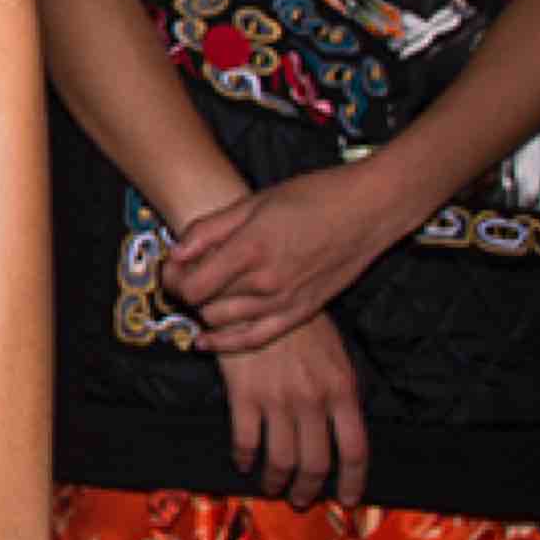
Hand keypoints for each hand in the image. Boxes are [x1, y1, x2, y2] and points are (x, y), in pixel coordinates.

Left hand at [166, 166, 412, 356]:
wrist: (369, 209)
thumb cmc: (313, 196)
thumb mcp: (253, 201)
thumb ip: (209, 229)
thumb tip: (175, 254)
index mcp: (250, 249)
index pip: (192, 285)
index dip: (172, 281)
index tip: (171, 270)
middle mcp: (265, 282)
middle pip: (204, 305)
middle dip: (186, 293)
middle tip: (184, 278)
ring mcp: (285, 301)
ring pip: (225, 323)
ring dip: (205, 312)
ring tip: (201, 295)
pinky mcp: (302, 312)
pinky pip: (256, 339)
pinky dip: (227, 342)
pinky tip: (207, 340)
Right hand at [221, 313, 369, 504]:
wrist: (255, 293)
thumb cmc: (298, 323)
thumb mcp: (335, 355)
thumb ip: (340, 394)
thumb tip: (341, 434)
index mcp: (342, 389)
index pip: (355, 450)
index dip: (352, 481)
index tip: (346, 499)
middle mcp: (313, 400)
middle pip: (316, 463)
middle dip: (309, 489)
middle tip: (302, 498)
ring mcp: (278, 399)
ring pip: (281, 460)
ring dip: (277, 481)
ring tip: (272, 486)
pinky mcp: (244, 395)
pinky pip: (246, 441)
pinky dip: (245, 458)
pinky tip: (244, 462)